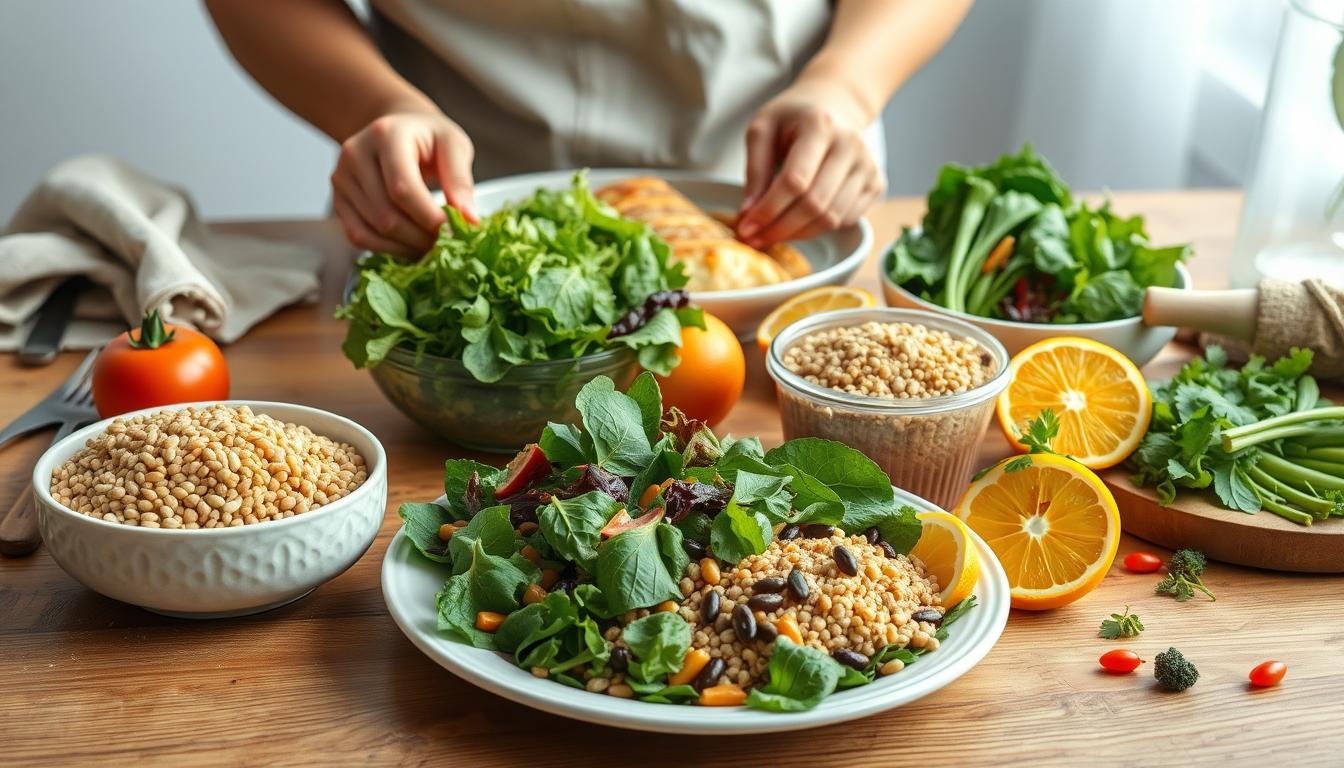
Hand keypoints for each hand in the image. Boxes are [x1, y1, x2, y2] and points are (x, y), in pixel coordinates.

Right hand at [331, 107, 476, 254]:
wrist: (397, 128)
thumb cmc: (428, 137)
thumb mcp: (453, 145)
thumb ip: (460, 180)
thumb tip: (468, 219)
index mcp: (385, 135)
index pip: (402, 189)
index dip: (429, 218)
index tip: (454, 230)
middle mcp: (355, 154)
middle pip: (386, 215)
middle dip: (420, 237)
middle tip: (446, 243)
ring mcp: (342, 178)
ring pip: (372, 230)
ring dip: (406, 247)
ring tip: (430, 243)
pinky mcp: (338, 199)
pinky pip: (358, 235)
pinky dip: (387, 248)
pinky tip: (409, 244)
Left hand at [736, 82, 884, 246]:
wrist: (835, 105)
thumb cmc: (794, 117)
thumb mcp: (763, 130)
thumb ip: (755, 170)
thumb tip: (749, 213)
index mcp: (821, 126)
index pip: (795, 181)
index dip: (768, 210)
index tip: (746, 227)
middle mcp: (851, 145)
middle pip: (815, 204)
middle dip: (780, 228)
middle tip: (755, 239)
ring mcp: (868, 166)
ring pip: (831, 218)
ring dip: (797, 233)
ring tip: (772, 233)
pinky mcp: (876, 184)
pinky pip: (845, 220)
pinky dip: (818, 228)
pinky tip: (798, 222)